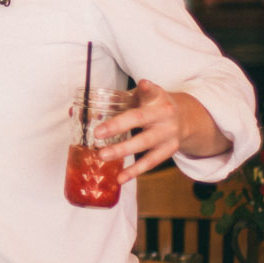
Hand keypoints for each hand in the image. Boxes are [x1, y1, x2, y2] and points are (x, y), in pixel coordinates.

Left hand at [95, 80, 231, 183]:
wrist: (184, 119)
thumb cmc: (153, 106)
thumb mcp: (143, 97)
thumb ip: (121, 101)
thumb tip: (79, 112)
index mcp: (156, 97)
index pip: (152, 91)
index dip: (147, 88)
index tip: (143, 84)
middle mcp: (164, 114)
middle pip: (141, 119)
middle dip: (118, 126)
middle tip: (97, 133)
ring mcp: (169, 133)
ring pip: (144, 143)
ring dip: (122, 150)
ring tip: (102, 155)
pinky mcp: (170, 149)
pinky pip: (151, 161)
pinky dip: (135, 171)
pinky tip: (120, 178)